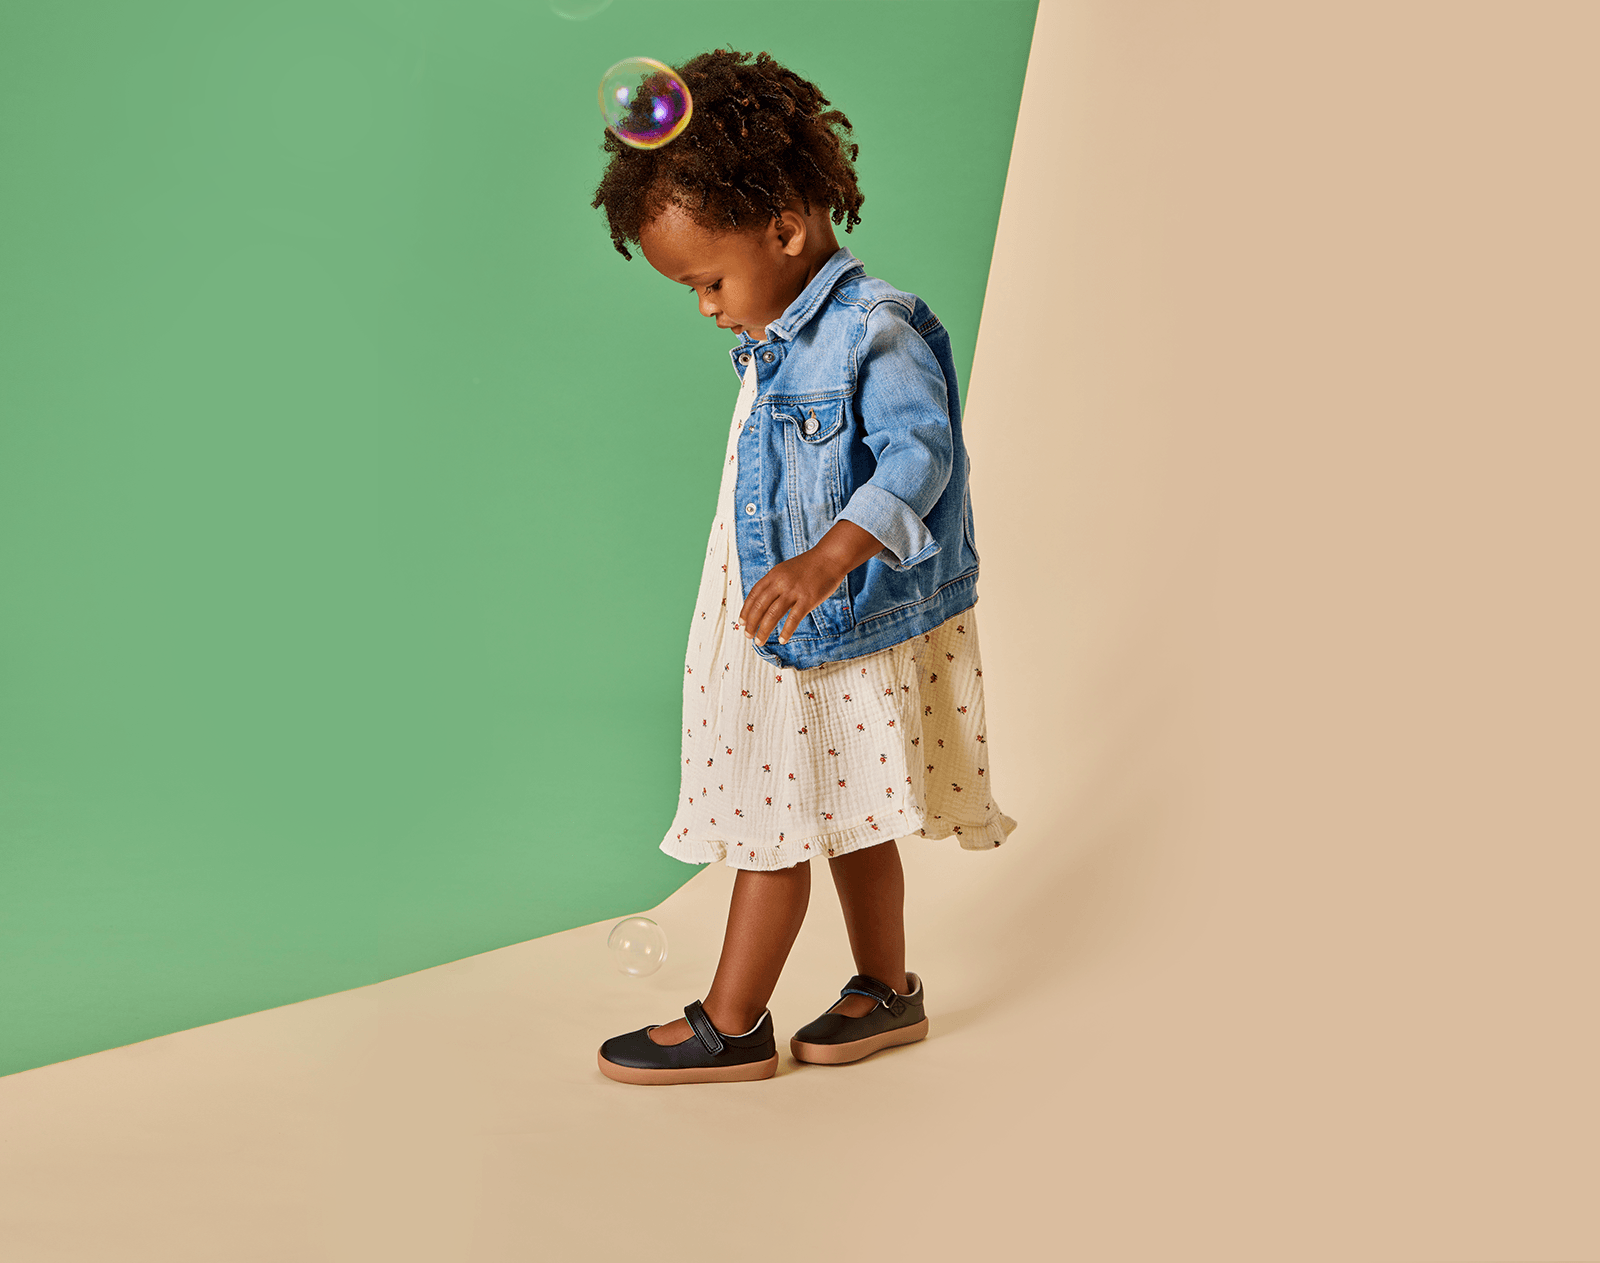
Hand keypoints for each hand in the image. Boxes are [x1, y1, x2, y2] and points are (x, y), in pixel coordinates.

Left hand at [740, 519, 883, 645]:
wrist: (829, 558)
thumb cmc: (809, 566)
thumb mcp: (786, 570)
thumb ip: (775, 583)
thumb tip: (764, 602)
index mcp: (773, 575)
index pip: (754, 595)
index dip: (746, 610)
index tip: (742, 622)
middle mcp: (781, 583)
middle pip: (760, 606)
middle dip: (752, 623)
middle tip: (748, 636)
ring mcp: (794, 591)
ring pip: (773, 614)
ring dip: (764, 630)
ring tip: (759, 642)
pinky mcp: (808, 599)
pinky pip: (794, 618)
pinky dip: (786, 631)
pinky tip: (782, 640)